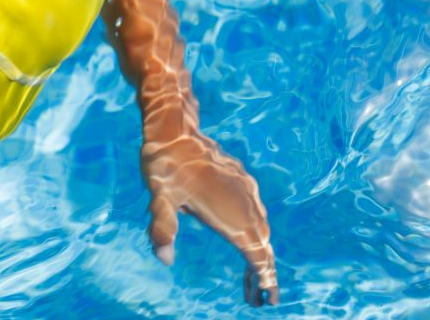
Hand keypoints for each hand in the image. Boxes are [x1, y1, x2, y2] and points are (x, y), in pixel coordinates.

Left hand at [140, 127, 276, 305]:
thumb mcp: (159, 198)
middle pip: (262, 245)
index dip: (264, 277)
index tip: (270, 298)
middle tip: (261, 299)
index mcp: (229, 212)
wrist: (175, 130)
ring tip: (254, 279)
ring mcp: (246, 191)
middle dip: (263, 273)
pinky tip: (249, 241)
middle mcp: (244, 203)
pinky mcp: (243, 183)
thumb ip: (163, 228)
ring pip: (261, 229)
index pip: (254, 252)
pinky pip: (257, 213)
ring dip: (260, 254)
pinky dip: (257, 234)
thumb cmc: (164, 166)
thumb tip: (164, 258)